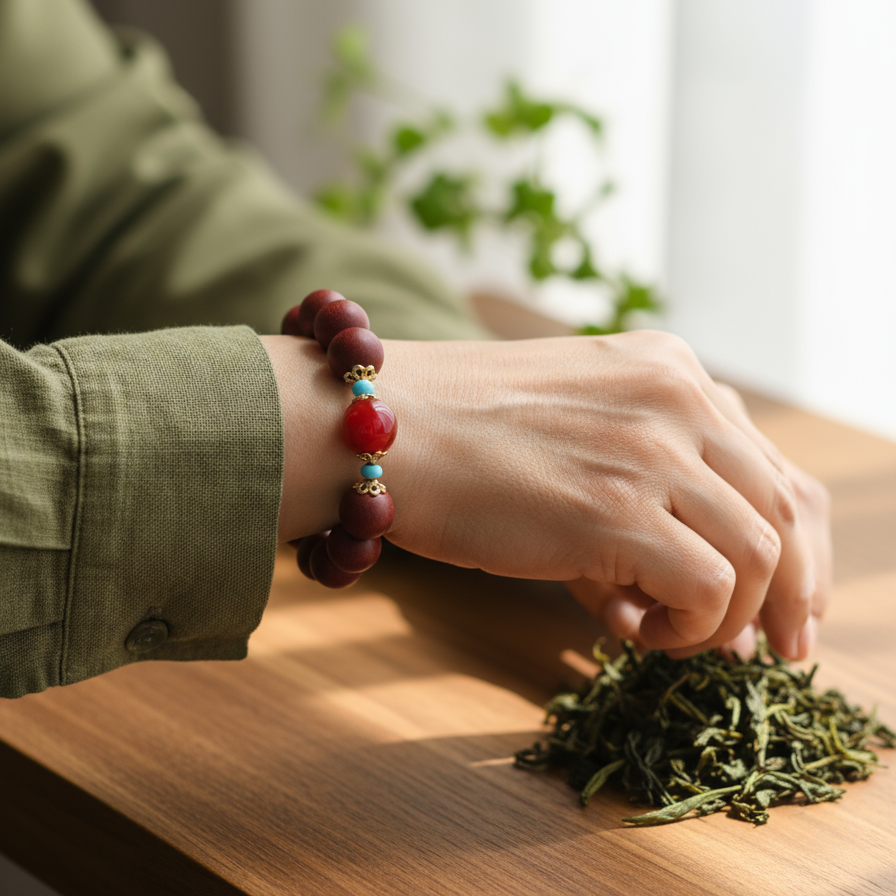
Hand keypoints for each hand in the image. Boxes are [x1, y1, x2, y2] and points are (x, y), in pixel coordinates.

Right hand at [381, 332, 823, 658]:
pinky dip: (688, 627)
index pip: (773, 465)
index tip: (781, 604)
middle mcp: (677, 397)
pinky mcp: (618, 510)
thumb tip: (703, 600)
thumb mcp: (573, 436)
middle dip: (787, 594)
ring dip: (724, 615)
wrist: (375, 428)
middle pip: (785, 511)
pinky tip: (631, 628)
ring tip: (663, 632)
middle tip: (765, 649)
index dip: (791, 546)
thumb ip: (644, 495)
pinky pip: (709, 589)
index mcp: (668, 370)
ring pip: (760, 555)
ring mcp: (651, 449)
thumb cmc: (455, 437)